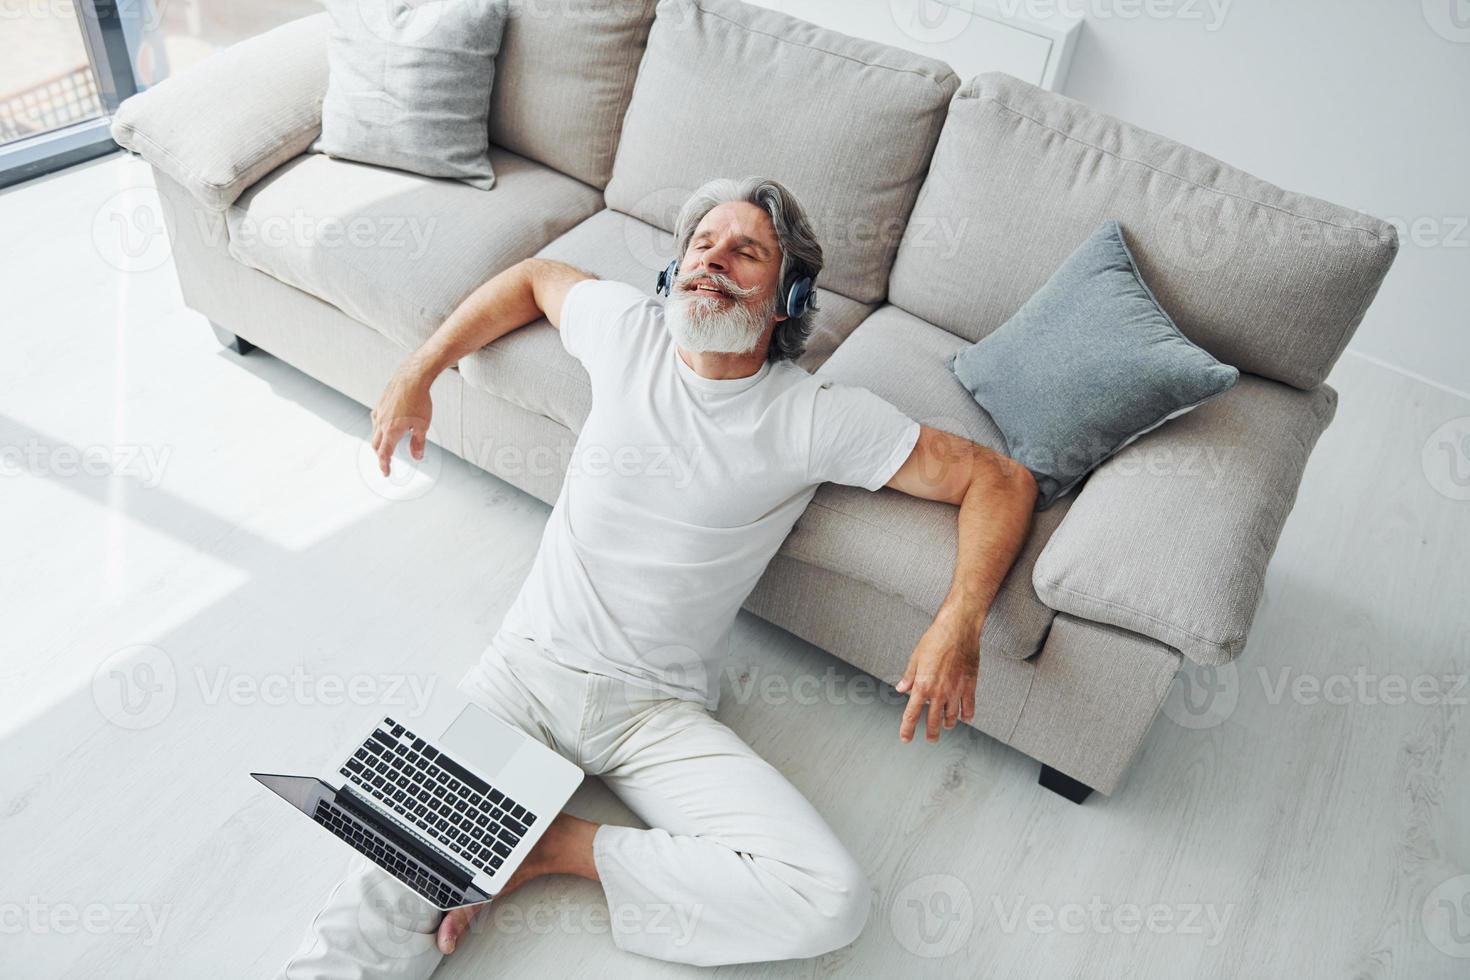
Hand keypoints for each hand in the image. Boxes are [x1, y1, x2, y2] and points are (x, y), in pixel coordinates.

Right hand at [370, 364, 432, 476]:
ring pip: (374, 432)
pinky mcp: (379, 404)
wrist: (412, 377)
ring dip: (379, 442)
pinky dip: (379, 428)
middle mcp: (381, 423)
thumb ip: (418, 443)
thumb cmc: (419, 401)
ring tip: (387, 446)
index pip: (384, 454)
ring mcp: (379, 412)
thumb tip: (417, 458)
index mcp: (392, 430)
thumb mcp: (423, 425)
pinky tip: (386, 426)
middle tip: (387, 462)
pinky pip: (376, 420)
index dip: (384, 465)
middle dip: (381, 455)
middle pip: (376, 445)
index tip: (386, 473)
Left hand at [896, 608, 978, 742]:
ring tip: (946, 727)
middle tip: (930, 739)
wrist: (958, 629)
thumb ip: (909, 677)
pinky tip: (965, 718)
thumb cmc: (935, 639)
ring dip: (948, 724)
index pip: (912, 714)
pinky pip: (969, 706)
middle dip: (931, 733)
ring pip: (952, 717)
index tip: (906, 738)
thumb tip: (901, 688)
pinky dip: (967, 715)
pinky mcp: (970, 685)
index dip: (907, 729)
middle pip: (933, 721)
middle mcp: (939, 692)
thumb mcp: (915, 658)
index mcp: (922, 686)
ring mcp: (956, 690)